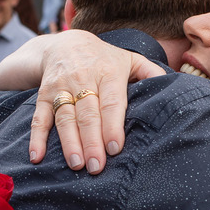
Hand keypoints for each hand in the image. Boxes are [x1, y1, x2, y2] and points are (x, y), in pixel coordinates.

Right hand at [0, 31, 163, 173]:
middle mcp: (83, 79)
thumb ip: (150, 72)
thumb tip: (173, 86)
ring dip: (69, 142)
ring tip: (76, 164)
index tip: (114, 147)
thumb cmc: (105, 59)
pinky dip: (36, 137)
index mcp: (108, 73)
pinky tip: (37, 157)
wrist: (65, 43)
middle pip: (87, 113)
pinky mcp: (44, 94)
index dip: (112, 124)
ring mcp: (61, 87)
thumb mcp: (129, 59)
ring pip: (65, 117)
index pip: (111, 102)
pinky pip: (39, 117)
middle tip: (96, 167)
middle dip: (91, 141)